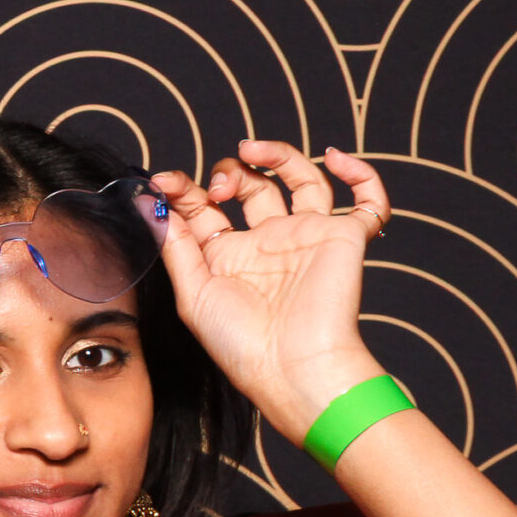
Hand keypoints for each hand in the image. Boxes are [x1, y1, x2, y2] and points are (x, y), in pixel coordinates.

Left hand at [153, 140, 390, 440]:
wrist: (291, 366)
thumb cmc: (240, 342)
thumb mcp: (193, 292)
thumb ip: (175, 246)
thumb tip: (147, 203)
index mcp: (227, 255)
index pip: (206, 207)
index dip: (184, 189)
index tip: (163, 181)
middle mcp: (267, 242)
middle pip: (251, 186)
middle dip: (228, 174)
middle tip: (218, 187)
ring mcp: (306, 237)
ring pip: (302, 180)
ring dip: (278, 155)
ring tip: (251, 150)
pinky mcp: (345, 239)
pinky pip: (369, 201)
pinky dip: (361, 174)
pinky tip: (336, 157)